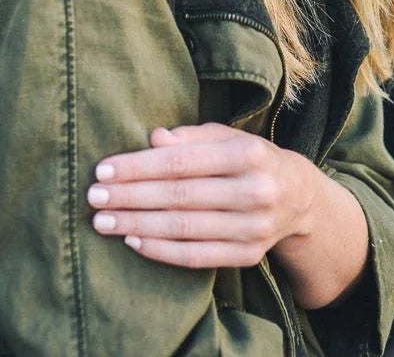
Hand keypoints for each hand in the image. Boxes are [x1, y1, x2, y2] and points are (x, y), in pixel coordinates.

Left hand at [87, 122, 319, 268]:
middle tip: (94, 198)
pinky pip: (196, 256)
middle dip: (131, 197)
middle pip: (180, 196)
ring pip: (184, 228)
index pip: (182, 162)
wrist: (299, 197)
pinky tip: (134, 242)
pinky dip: (162, 250)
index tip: (103, 170)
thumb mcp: (228, 137)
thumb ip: (191, 137)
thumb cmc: (251, 159)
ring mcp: (253, 227)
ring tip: (103, 222)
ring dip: (137, 226)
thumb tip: (153, 138)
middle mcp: (254, 190)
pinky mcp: (248, 255)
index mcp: (247, 153)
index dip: (139, 167)